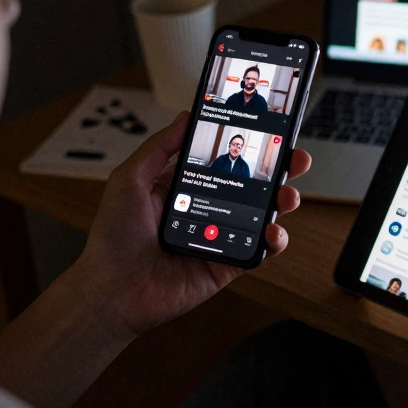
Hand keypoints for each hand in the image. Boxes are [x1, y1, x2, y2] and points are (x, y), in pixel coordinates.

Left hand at [70, 112, 311, 339]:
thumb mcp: (129, 179)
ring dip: (282, 203)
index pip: (223, 161)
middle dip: (278, 171)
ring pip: (261, 216)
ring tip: (288, 196)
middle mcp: (205, 210)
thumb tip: (186, 117)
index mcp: (185, 187)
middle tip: (295, 159)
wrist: (111, 291)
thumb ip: (160, 148)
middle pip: (251, 186)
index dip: (247, 148)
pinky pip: (257, 251)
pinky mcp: (226, 265)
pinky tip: (272, 232)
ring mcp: (218, 237)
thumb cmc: (113, 238)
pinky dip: (273, 241)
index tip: (269, 131)